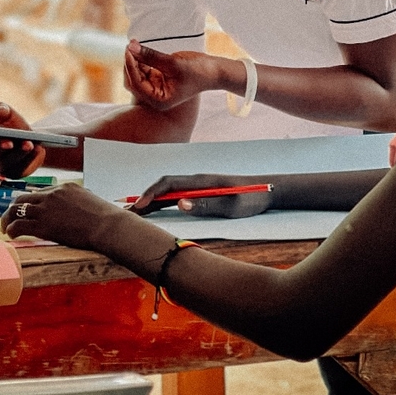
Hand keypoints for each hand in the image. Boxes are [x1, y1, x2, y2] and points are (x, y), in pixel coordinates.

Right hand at [0, 103, 45, 178]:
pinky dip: (29, 158)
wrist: (29, 137)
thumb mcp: (7, 115)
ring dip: (18, 153)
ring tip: (28, 144)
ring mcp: (0, 168)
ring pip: (7, 162)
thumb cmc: (12, 126)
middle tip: (8, 142)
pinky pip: (21, 167)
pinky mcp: (15, 173)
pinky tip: (37, 149)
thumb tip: (0, 110)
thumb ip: (1, 109)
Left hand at [0, 184, 122, 249]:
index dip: (30, 203)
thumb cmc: (106, 219)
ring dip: (8, 219)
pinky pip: (20, 225)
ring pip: (17, 210)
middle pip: (23, 198)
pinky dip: (12, 229)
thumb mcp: (91, 202)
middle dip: (14, 208)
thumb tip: (79, 209)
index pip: (39, 193)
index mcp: (64, 188)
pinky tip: (11, 235)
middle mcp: (52, 195)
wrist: (108, 226)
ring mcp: (47, 209)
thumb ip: (79, 202)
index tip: (26, 211)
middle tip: (9, 218)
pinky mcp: (44, 225)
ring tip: (5, 227)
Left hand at [124, 40, 215, 110]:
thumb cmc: (197, 71)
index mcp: (158, 100)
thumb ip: (150, 56)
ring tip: (134, 44)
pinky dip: (141, 60)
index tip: (128, 50)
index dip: (130, 66)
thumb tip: (130, 46)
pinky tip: (139, 48)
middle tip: (130, 46)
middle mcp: (155, 97)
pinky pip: (144, 69)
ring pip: (137, 74)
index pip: (136, 84)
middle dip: (131, 64)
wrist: (213, 71)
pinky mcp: (159, 78)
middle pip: (133, 81)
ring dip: (134, 60)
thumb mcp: (172, 63)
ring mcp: (156, 88)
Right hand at [129, 173, 273, 218]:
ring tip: (134, 213)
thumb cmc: (251, 199)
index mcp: (200, 181)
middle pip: (163, 187)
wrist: (268, 191)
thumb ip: (205, 204)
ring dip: (151, 201)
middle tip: (127, 212)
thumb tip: (179, 204)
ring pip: (168, 192)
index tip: (139, 207)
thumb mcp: (230, 206)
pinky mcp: (200, 193)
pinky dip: (162, 203)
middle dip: (144, 198)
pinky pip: (176, 196)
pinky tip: (154, 212)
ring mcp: (197, 186)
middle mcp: (195, 181)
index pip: (168, 184)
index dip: (151, 194)